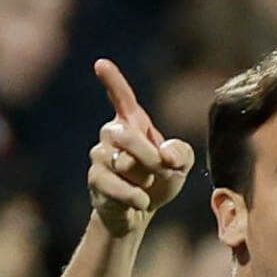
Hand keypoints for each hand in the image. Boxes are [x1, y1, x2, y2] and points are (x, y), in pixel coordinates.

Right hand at [89, 59, 192, 237]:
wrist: (138, 213)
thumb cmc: (158, 181)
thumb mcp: (179, 165)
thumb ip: (181, 152)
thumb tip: (166, 156)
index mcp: (132, 123)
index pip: (122, 98)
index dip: (112, 81)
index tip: (101, 64)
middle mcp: (111, 134)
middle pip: (128, 136)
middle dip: (151, 157)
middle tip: (163, 169)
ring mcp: (99, 156)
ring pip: (125, 163)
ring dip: (145, 179)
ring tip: (145, 186)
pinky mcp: (95, 180)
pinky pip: (119, 186)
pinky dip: (138, 197)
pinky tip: (141, 201)